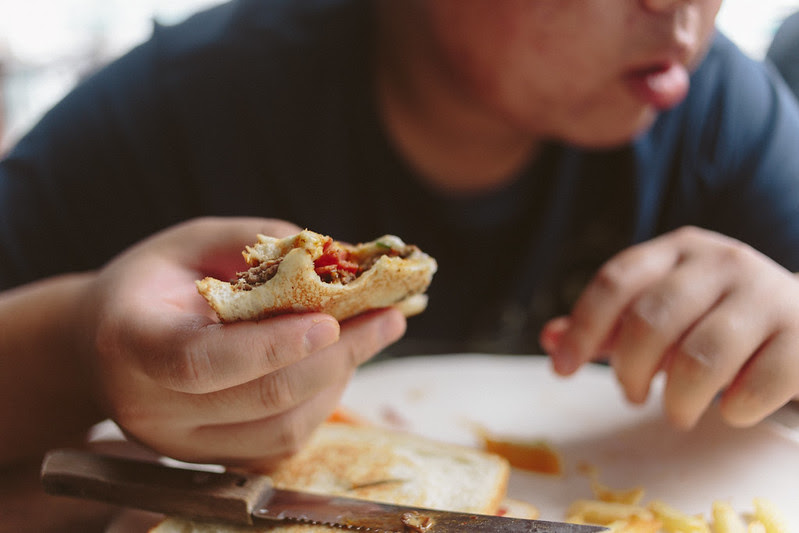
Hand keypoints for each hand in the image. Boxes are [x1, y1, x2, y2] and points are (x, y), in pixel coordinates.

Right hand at [77, 217, 405, 468]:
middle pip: (260, 397)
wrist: (106, 343)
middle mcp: (153, 408)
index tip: (332, 319)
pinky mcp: (211, 459)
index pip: (201, 361)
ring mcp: (182, 444)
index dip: (271, 345)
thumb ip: (256, 245)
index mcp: (133, 342)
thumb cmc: (153, 283)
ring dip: (339, 380)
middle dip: (338, 355)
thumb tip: (338, 255)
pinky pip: (281, 443)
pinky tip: (338, 365)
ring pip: (281, 430)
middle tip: (388, 318)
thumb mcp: (192, 242)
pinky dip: (322, 403)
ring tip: (372, 335)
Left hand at [541, 226, 798, 429]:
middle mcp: (721, 261)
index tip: (562, 369)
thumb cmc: (719, 318)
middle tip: (632, 395)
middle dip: (629, 371)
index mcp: (677, 249)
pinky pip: (757, 385)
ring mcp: (766, 294)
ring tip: (677, 411)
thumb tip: (550, 339)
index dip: (582, 328)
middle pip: (650, 320)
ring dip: (678, 400)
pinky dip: (734, 409)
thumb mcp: (664, 310)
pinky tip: (731, 409)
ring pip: (700, 358)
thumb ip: (610, 326)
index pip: (615, 281)